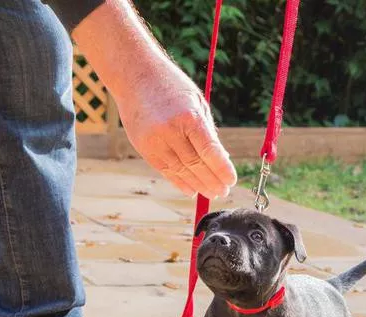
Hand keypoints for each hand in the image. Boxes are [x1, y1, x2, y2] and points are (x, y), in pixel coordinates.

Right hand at [117, 66, 236, 198]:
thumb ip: (207, 131)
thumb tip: (221, 159)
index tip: (232, 181)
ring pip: (180, 171)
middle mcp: (170, 131)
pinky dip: (179, 182)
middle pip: (195, 165)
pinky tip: (191, 189)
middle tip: (224, 191)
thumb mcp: (196, 102)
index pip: (209, 151)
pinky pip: (165, 170)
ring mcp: (154, 141)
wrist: (134, 75)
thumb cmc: (171, 86)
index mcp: (188, 117)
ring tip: (211, 193)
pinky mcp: (144, 148)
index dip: (222, 169)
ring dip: (198, 184)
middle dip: (212, 181)